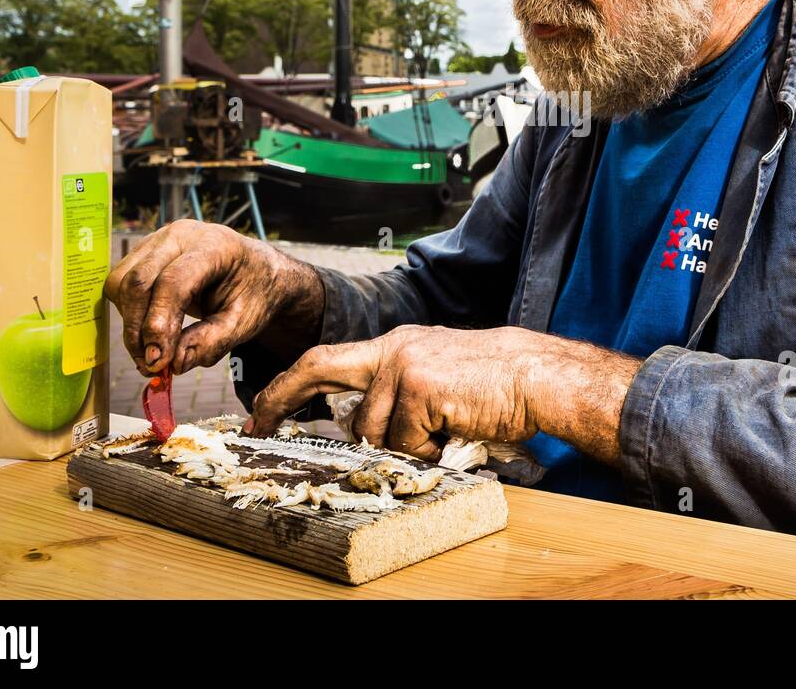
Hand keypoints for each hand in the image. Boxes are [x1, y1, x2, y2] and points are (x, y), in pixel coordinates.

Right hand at [104, 219, 323, 376]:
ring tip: (153, 352)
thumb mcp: (245, 323)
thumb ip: (211, 343)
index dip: (159, 324)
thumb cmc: (255, 293)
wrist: (259, 269)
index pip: (173, 282)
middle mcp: (181, 235)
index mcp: (214, 245)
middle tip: (151, 366)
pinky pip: (122, 284)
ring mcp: (159, 239)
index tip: (158, 362)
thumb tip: (173, 363)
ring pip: (122, 282)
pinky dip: (128, 313)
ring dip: (129, 322)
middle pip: (139, 281)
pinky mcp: (146, 252)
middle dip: (137, 329)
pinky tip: (150, 332)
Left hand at [246, 324, 642, 464]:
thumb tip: (360, 430)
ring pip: (373, 431)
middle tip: (259, 424)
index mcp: (395, 345)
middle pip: (322, 373)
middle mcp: (392, 349)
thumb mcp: (435, 376)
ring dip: (406, 446)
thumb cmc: (494, 384)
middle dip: (282, 397)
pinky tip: (455, 431)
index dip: (289, 384)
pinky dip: (430, 450)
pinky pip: (406, 441)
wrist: (536, 375)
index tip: (261, 408)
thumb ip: (396, 393)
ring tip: (443, 430)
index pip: (326, 358)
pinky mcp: (419, 388)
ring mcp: (403, 366)